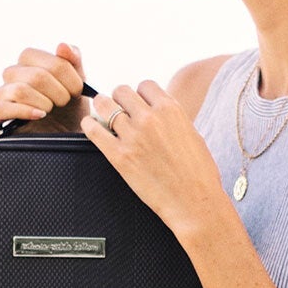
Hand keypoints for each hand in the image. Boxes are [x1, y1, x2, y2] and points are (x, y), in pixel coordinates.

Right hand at [0, 43, 85, 132]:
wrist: (64, 137)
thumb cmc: (70, 109)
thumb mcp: (77, 83)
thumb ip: (73, 61)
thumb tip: (62, 45)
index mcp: (28, 60)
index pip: (40, 58)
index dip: (64, 73)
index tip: (77, 89)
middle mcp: (12, 73)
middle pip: (35, 76)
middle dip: (58, 92)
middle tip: (65, 102)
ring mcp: (3, 93)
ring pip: (20, 91)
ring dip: (45, 102)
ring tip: (52, 110)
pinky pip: (4, 108)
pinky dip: (26, 112)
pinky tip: (40, 115)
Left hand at [80, 80, 229, 242]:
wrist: (194, 202)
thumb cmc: (198, 174)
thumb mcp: (192, 135)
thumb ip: (172, 120)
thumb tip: (158, 114)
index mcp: (171, 110)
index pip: (145, 85)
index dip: (140, 94)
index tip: (137, 103)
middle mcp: (150, 118)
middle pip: (122, 91)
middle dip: (119, 99)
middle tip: (118, 109)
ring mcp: (133, 136)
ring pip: (104, 105)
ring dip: (102, 108)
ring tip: (102, 114)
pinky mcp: (119, 156)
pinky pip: (94, 130)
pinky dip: (89, 125)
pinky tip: (90, 126)